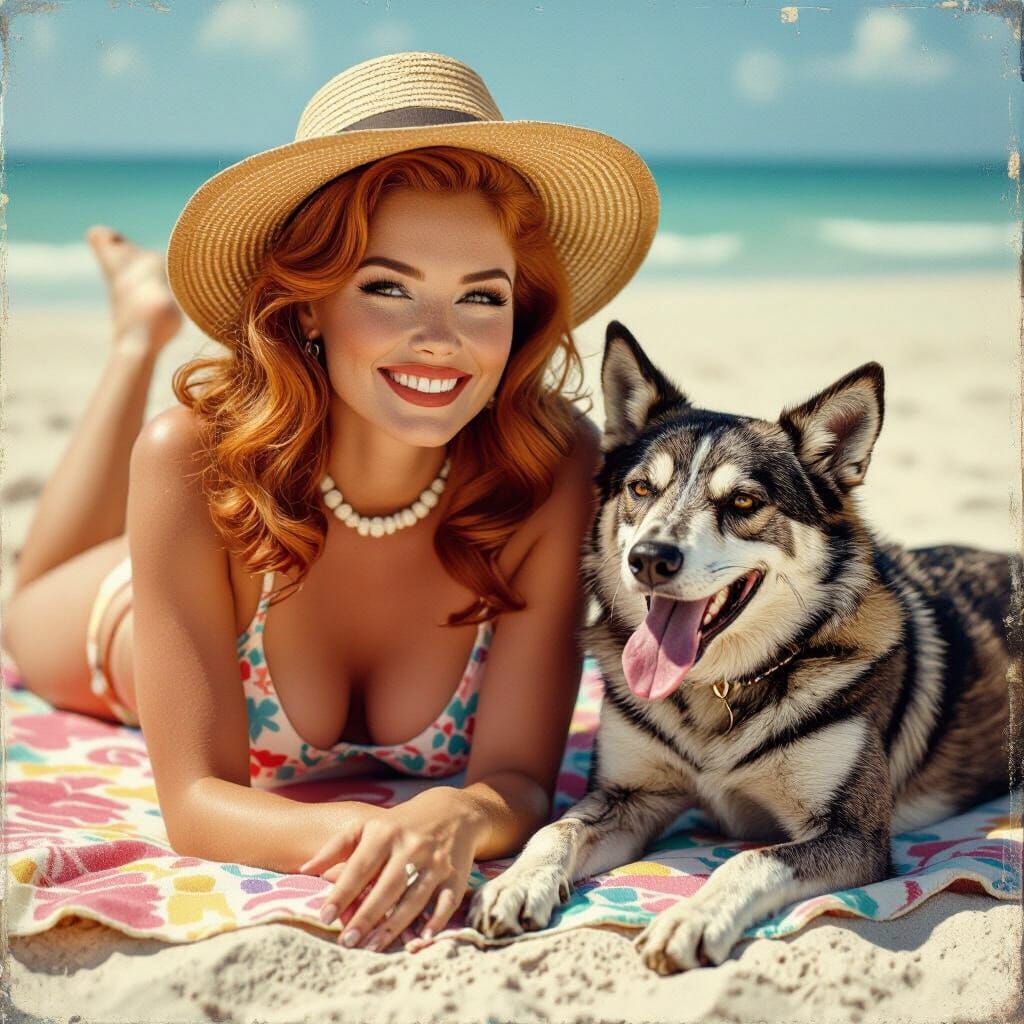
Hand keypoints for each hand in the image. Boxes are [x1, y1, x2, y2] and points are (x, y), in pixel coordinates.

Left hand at [299, 787, 485, 950]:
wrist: (451, 811)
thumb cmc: (400, 824)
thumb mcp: (367, 826)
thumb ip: (336, 847)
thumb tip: (304, 870)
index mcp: (386, 832)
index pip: (361, 866)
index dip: (342, 892)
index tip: (324, 916)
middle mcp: (412, 846)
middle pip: (387, 887)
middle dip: (366, 916)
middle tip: (346, 942)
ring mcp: (437, 861)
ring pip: (414, 899)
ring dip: (393, 926)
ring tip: (371, 947)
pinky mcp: (456, 875)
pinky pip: (446, 902)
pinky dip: (436, 922)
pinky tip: (421, 940)